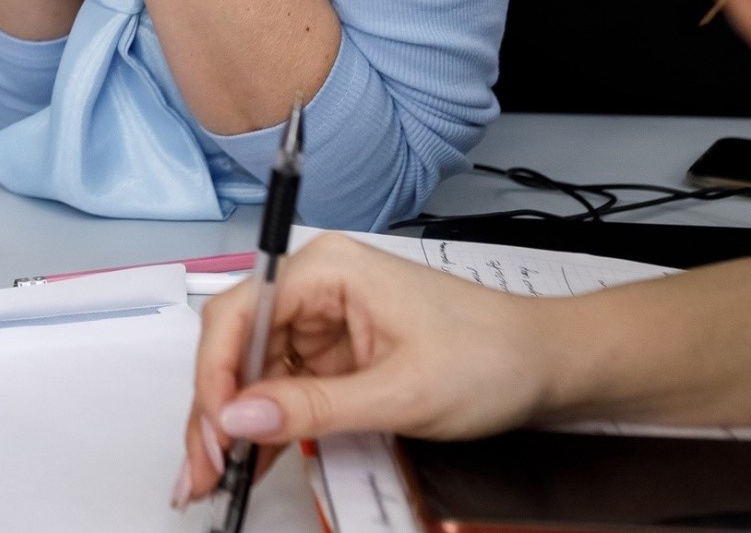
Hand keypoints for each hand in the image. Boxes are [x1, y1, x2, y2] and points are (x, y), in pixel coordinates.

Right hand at [176, 235, 551, 507]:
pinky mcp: (336, 356)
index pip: (240, 314)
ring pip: (254, 373)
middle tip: (202, 472)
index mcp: (325, 271)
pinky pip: (285, 390)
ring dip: (233, 425)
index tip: (215, 434)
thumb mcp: (400, 393)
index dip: (216, 375)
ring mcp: (323, 323)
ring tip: (213, 479)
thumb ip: (314, 407)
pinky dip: (267, 428)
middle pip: (238, 346)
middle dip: (215, 410)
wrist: (548, 366)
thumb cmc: (489, 359)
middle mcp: (314, 288)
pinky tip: (248, 464)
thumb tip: (237, 419)